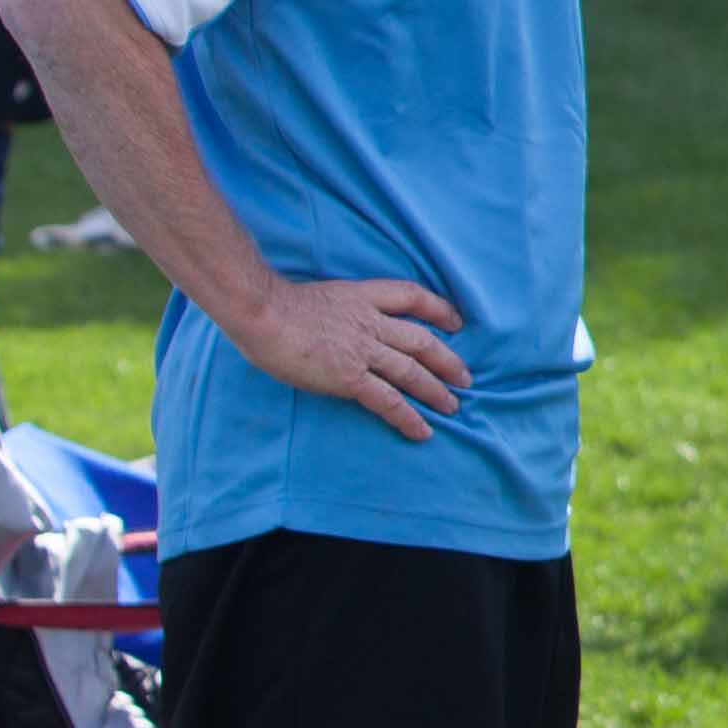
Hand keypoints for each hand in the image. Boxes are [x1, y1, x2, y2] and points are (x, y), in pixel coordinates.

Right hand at [234, 275, 469, 442]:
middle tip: (465, 377)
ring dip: (435, 390)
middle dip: (447, 360)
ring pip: (412, 371)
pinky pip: (388, 400)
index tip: (455, 321)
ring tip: (452, 406)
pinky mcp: (350, 377)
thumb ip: (337, 313)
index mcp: (362, 297)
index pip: (411, 296)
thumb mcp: (319, 297)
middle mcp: (370, 322)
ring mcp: (363, 350)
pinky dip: (408, 417)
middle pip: (422, 340)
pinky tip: (422, 431)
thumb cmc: (275, 306)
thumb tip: (335, 330)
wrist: (262, 311)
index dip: (438, 308)